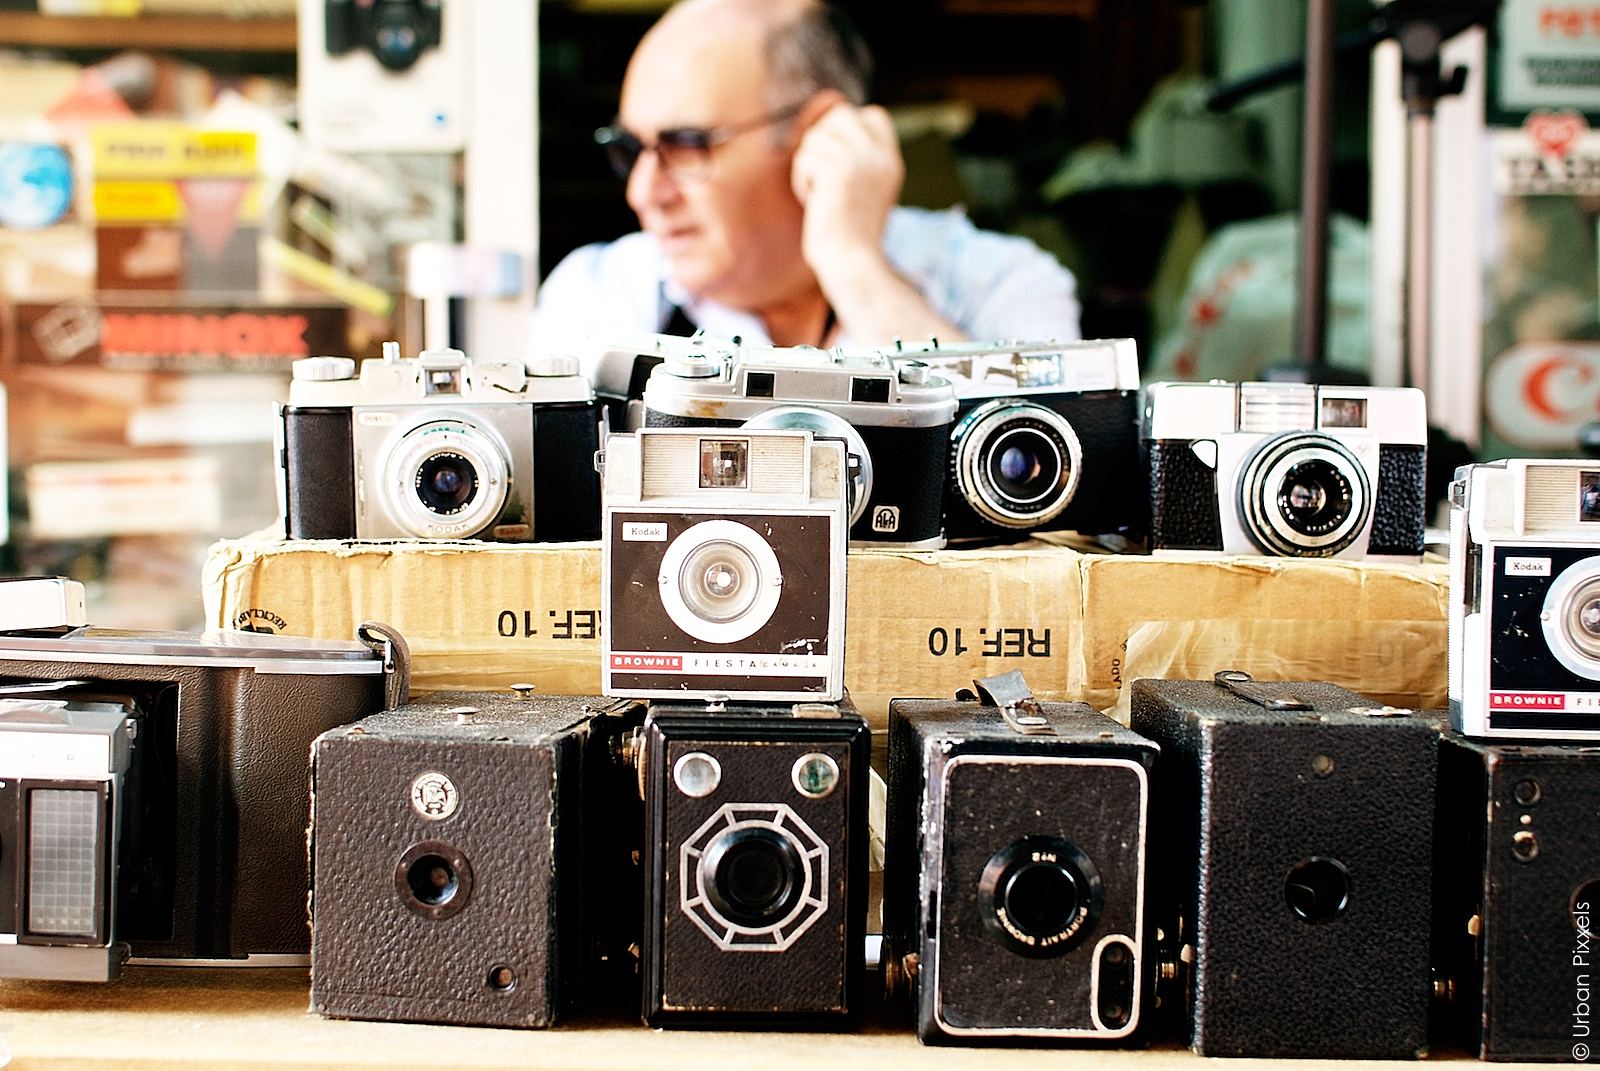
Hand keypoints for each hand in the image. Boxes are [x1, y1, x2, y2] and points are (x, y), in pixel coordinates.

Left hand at [790, 102, 903, 283]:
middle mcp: (880, 157)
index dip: (847, 128)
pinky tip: (814, 203)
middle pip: (840, 115)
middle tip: (820, 174)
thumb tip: (829, 124)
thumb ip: (856, 159)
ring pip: (815, 137)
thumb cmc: (849, 237)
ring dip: (807, 165)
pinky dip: (802, 181)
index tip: (835, 161)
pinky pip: (805, 159)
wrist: (851, 265)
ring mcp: (862, 162)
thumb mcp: (863, 190)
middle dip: (821, 140)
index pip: (873, 115)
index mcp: (890, 162)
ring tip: (818, 194)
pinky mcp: (839, 171)